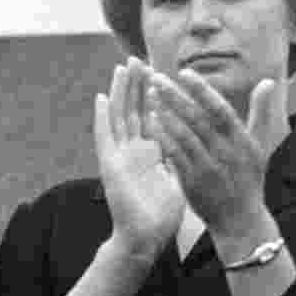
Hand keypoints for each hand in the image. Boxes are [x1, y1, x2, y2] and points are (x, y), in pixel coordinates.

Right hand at [95, 57, 184, 265]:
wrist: (147, 238)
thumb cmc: (162, 212)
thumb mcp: (176, 176)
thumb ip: (179, 157)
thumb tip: (193, 141)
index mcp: (150, 151)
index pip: (151, 115)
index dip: (153, 94)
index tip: (158, 70)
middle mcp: (133, 149)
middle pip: (134, 110)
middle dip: (136, 85)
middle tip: (137, 58)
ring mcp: (120, 155)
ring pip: (119, 116)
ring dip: (120, 92)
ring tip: (122, 67)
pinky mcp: (111, 166)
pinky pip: (105, 137)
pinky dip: (103, 117)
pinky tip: (102, 97)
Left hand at [146, 69, 281, 240]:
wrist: (240, 219)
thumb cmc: (249, 178)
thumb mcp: (260, 145)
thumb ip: (261, 112)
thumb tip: (268, 81)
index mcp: (242, 141)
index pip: (220, 110)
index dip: (202, 91)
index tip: (184, 73)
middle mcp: (226, 152)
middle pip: (198, 119)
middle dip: (176, 97)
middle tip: (156, 78)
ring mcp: (209, 167)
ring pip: (184, 135)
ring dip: (166, 114)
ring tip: (151, 96)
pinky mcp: (193, 181)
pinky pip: (176, 155)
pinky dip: (164, 137)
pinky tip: (152, 123)